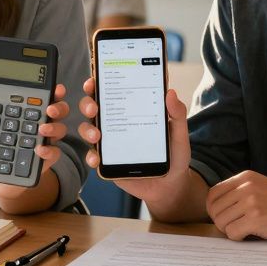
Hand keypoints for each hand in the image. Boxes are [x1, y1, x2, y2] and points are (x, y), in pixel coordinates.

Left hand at [0, 83, 71, 201]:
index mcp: (27, 110)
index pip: (43, 95)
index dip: (53, 90)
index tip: (55, 87)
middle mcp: (40, 122)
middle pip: (59, 109)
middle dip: (59, 106)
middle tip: (50, 108)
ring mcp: (44, 140)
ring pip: (60, 130)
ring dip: (54, 127)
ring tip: (42, 129)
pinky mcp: (45, 159)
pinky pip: (54, 153)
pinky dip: (49, 151)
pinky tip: (39, 150)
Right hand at [76, 77, 190, 203]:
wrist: (171, 186)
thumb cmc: (174, 156)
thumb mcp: (179, 134)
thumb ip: (177, 115)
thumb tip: (171, 92)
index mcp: (131, 110)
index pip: (112, 91)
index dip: (99, 84)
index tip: (94, 79)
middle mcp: (116, 123)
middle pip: (94, 108)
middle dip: (88, 104)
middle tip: (93, 108)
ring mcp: (109, 142)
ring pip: (88, 130)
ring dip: (87, 130)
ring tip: (96, 135)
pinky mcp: (107, 161)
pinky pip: (93, 156)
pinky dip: (91, 156)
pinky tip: (96, 158)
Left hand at [205, 171, 266, 241]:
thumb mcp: (262, 188)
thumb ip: (241, 193)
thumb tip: (216, 209)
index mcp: (245, 177)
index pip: (212, 195)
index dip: (216, 210)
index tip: (227, 218)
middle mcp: (246, 186)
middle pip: (214, 210)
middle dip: (223, 223)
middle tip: (239, 227)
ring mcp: (251, 201)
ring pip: (221, 223)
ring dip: (232, 231)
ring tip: (249, 230)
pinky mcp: (257, 218)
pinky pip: (232, 233)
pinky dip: (240, 238)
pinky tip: (255, 234)